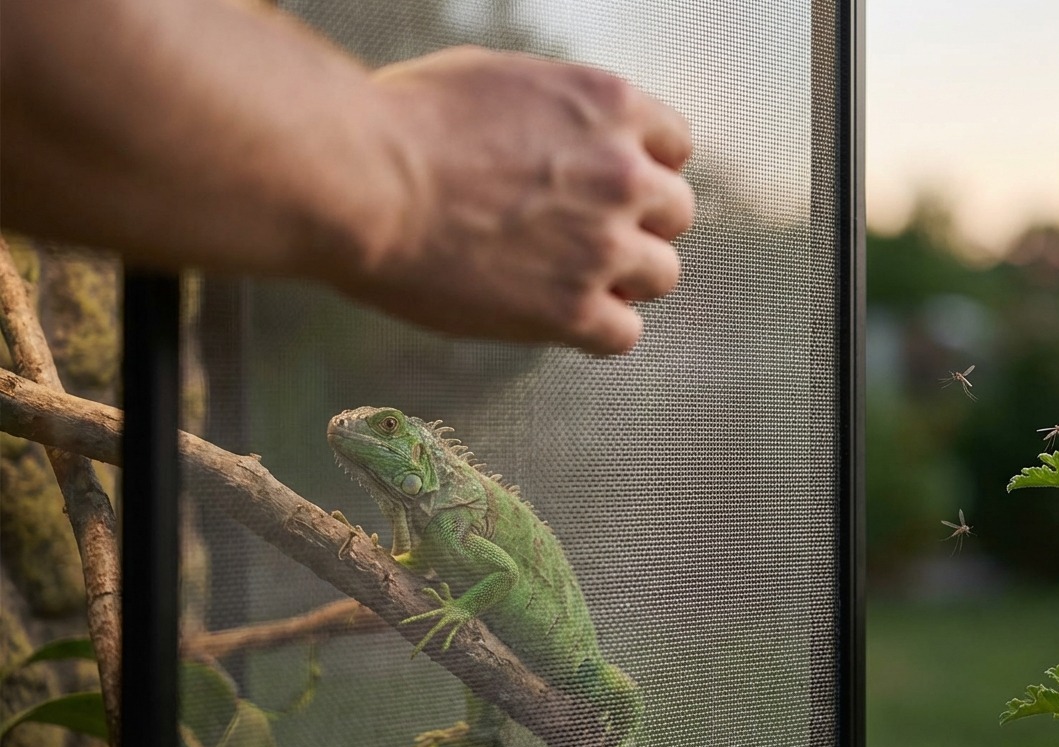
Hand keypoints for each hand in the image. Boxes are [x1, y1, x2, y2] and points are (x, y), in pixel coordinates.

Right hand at [336, 47, 693, 354]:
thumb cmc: (404, 121)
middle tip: (584, 238)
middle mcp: (624, 174)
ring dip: (624, 280)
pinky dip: (599, 331)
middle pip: (674, 214)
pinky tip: (560, 321)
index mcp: (611, 106)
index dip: (643, 170)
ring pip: (662, 275)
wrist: (362, 182)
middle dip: (636, 225)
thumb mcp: (496, 78)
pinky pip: (625, 334)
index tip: (611, 190)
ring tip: (568, 280)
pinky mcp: (573, 310)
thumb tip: (560, 131)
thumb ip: (555, 110)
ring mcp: (604, 245)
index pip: (675, 147)